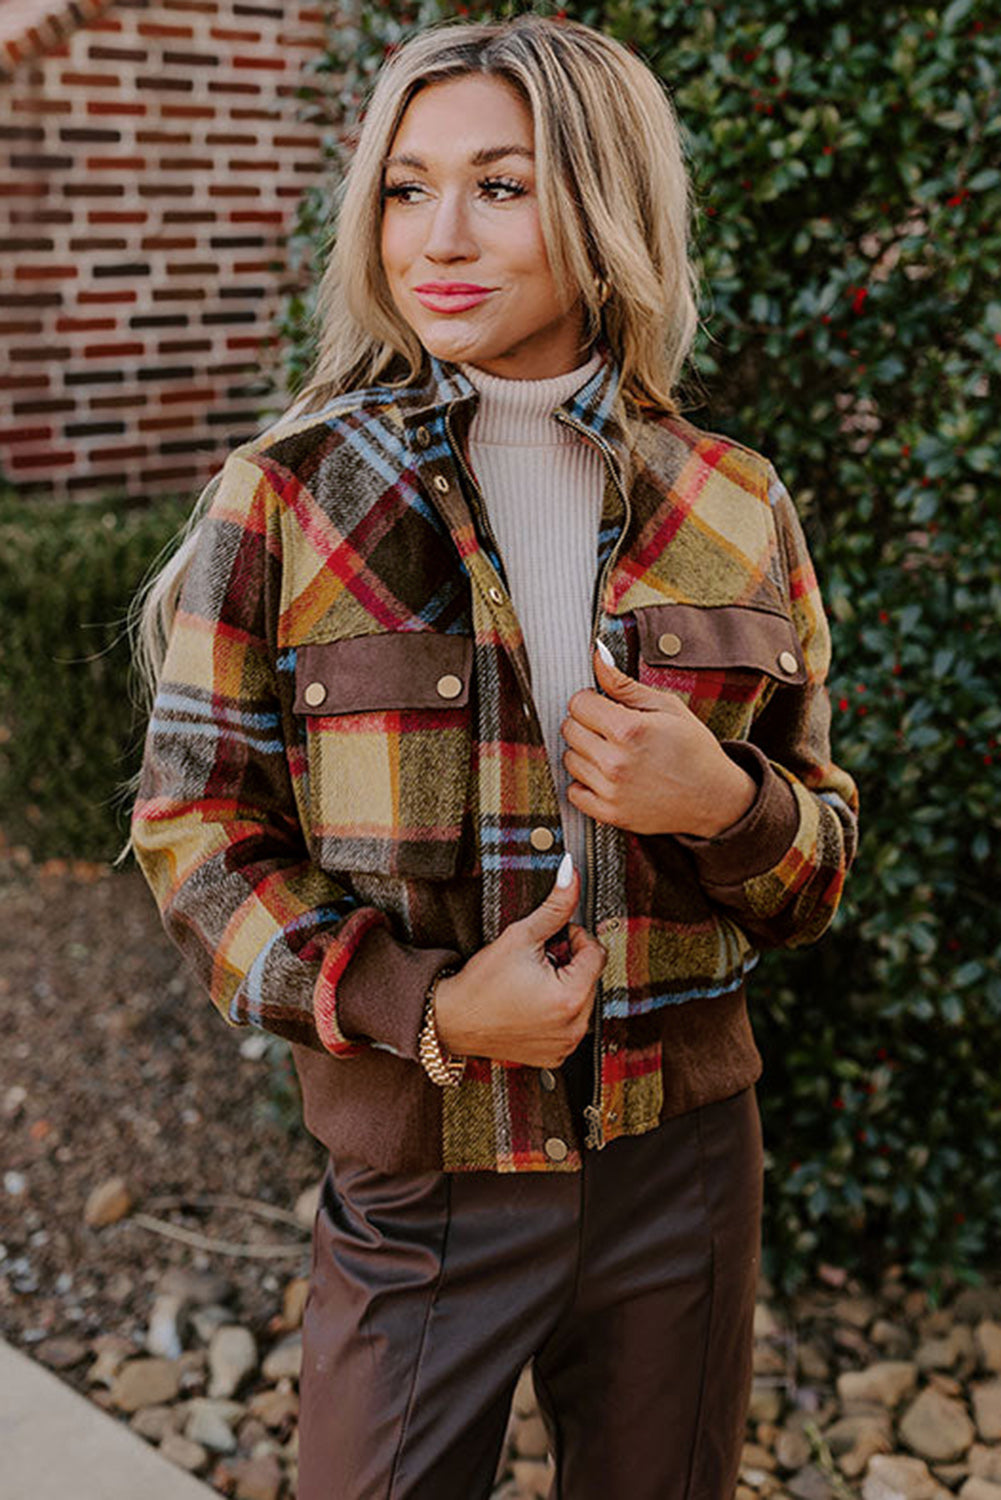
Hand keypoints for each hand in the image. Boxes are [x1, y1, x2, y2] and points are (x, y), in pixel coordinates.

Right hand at [432, 857, 606, 1066]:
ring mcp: (566, 1045)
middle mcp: (575, 1027)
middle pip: (591, 977)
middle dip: (569, 964)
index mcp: (571, 997)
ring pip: (583, 1000)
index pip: (596, 953)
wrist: (450, 1019)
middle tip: (536, 963)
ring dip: (565, 987)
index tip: (550, 941)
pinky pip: (570, 1025)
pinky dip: (557, 1012)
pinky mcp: (555, 1056)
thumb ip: (554, 907)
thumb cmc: (481, 981)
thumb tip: (572, 873)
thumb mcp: (520, 936)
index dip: (573, 938)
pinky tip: (530, 1005)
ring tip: (531, 984)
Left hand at [559, 645, 756, 838]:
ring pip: (569, 759)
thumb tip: (597, 656)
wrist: (714, 797)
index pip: (578, 704)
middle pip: (569, 730)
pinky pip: (574, 793)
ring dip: (584, 753)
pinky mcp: (610, 814)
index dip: (590, 700)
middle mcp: (616, 761)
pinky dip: (585, 784)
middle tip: (610, 729)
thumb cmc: (694, 748)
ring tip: (612, 752)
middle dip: (586, 724)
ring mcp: (611, 791)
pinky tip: (606, 776)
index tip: (604, 706)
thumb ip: (624, 684)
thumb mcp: (667, 707)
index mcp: (629, 729)